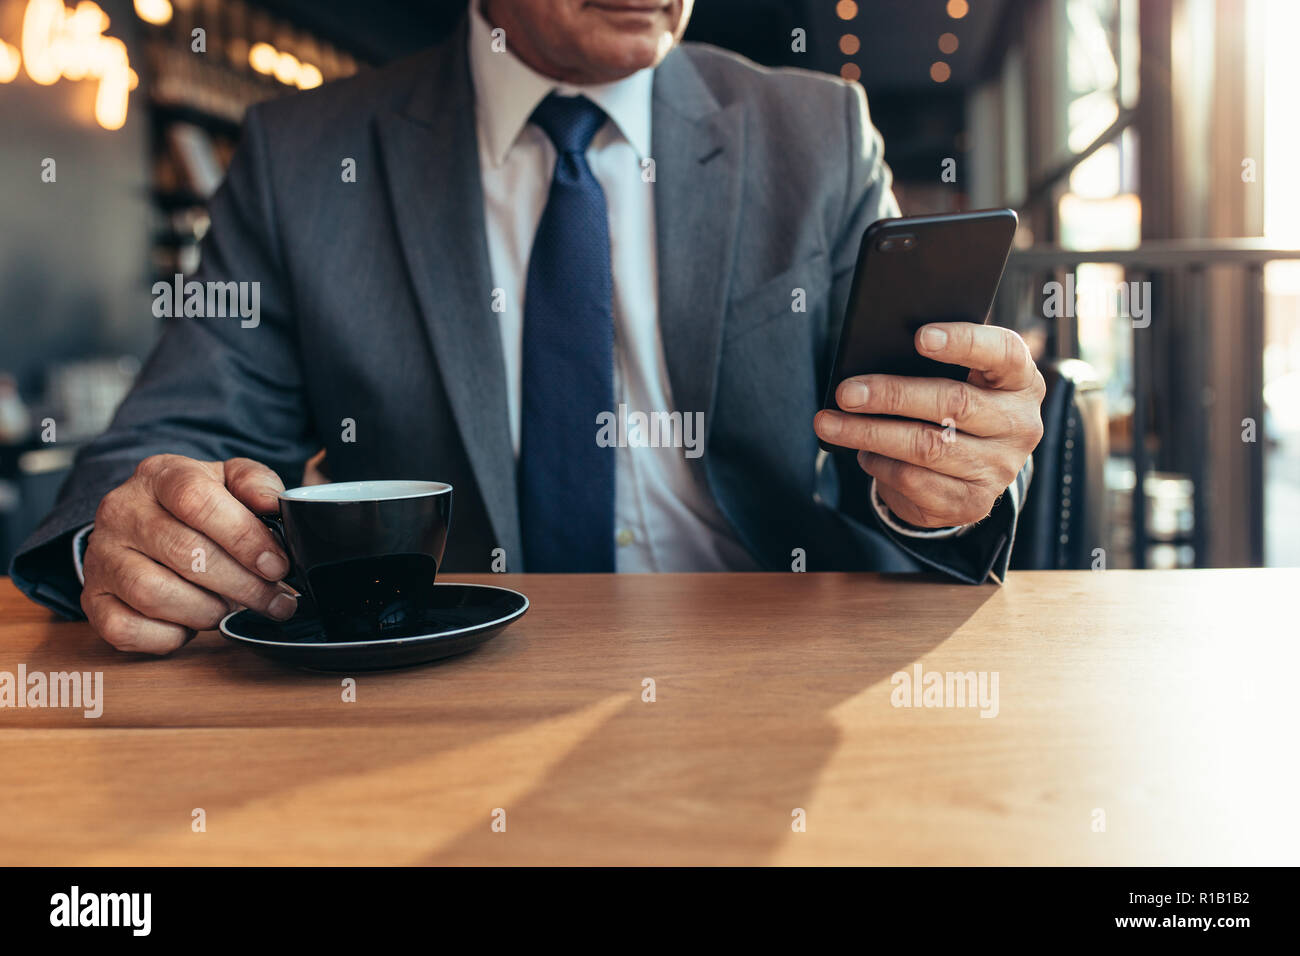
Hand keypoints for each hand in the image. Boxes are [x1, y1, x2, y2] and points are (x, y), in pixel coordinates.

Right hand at [81, 455, 295, 654]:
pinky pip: (127, 630)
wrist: (144, 522)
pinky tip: (191, 624)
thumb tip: (274, 502)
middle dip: (241, 584)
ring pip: (154, 594)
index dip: (243, 537)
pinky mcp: (93, 600)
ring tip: (231, 607)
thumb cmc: (198, 506)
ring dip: (207, 611)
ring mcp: (101, 557)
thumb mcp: (229, 480)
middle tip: (274, 600)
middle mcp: (121, 512)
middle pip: (183, 552)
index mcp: (159, 475)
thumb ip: (256, 484)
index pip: (196, 500)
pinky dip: (168, 636)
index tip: (277, 565)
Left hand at [813, 322, 1044, 528]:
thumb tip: (871, 357)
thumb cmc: (953, 404)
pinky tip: (862, 452)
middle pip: (953, 403)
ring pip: (926, 447)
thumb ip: (933, 363)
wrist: (970, 470)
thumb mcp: (958, 377)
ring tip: (829, 423)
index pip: (1002, 353)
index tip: (919, 336)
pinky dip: (880, 464)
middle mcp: (1019, 425)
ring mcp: (1000, 468)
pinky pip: (915, 481)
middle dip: (892, 395)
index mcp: (1020, 381)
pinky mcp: (973, 502)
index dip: (964, 342)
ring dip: (868, 433)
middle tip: (846, 392)